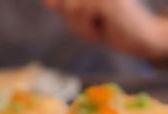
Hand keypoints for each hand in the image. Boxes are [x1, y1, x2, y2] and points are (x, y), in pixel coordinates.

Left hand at [44, 0, 167, 59]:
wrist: (138, 39)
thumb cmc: (110, 29)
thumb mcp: (82, 20)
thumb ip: (65, 9)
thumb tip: (46, 2)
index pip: (64, 3)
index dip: (64, 10)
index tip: (80, 17)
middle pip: (65, 4)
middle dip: (74, 21)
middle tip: (94, 26)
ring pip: (71, 8)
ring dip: (82, 26)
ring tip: (100, 27)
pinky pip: (82, 13)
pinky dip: (89, 28)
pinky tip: (105, 28)